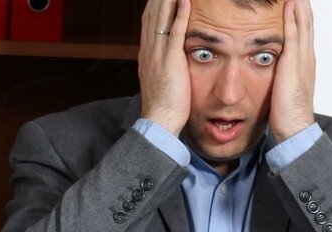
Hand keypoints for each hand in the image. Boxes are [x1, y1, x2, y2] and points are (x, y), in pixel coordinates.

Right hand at [138, 0, 190, 134]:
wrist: (159, 120)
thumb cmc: (163, 106)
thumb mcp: (159, 81)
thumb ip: (163, 67)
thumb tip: (170, 63)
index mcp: (146, 55)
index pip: (148, 23)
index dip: (154, 6)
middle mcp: (148, 50)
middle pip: (152, 14)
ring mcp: (158, 54)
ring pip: (161, 17)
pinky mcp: (170, 60)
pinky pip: (175, 31)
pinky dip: (180, 13)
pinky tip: (185, 0)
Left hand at [269, 0, 316, 141]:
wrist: (295, 127)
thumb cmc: (287, 113)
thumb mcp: (283, 87)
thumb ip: (280, 75)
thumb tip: (272, 71)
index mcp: (304, 63)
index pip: (304, 31)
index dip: (301, 14)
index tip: (297, 0)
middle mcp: (307, 57)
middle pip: (307, 22)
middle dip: (302, 4)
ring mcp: (302, 59)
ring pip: (303, 23)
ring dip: (299, 5)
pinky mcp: (293, 63)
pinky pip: (294, 33)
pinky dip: (292, 17)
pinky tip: (289, 3)